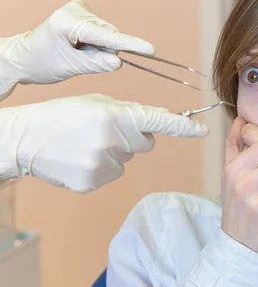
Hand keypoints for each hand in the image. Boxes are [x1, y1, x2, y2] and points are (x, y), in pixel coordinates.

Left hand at [0, 0, 154, 85]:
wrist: (25, 57)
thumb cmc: (42, 62)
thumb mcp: (69, 67)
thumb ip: (96, 64)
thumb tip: (119, 62)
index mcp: (68, 22)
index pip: (105, 35)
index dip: (129, 44)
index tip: (150, 50)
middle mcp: (75, 10)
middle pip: (109, 34)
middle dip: (107, 50)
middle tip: (85, 60)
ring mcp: (80, 8)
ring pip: (109, 33)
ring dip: (102, 48)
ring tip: (79, 53)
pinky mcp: (84, 12)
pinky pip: (104, 32)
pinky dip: (98, 43)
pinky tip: (81, 46)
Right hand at [0, 94, 207, 192]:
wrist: (25, 140)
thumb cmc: (63, 115)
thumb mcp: (96, 104)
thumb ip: (130, 112)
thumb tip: (159, 120)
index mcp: (114, 116)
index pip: (157, 122)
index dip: (183, 127)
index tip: (203, 131)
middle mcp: (111, 141)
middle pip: (146, 144)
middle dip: (134, 137)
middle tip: (106, 131)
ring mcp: (102, 165)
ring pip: (128, 160)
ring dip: (116, 152)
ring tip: (87, 144)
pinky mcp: (93, 183)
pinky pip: (113, 174)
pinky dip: (103, 167)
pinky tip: (82, 158)